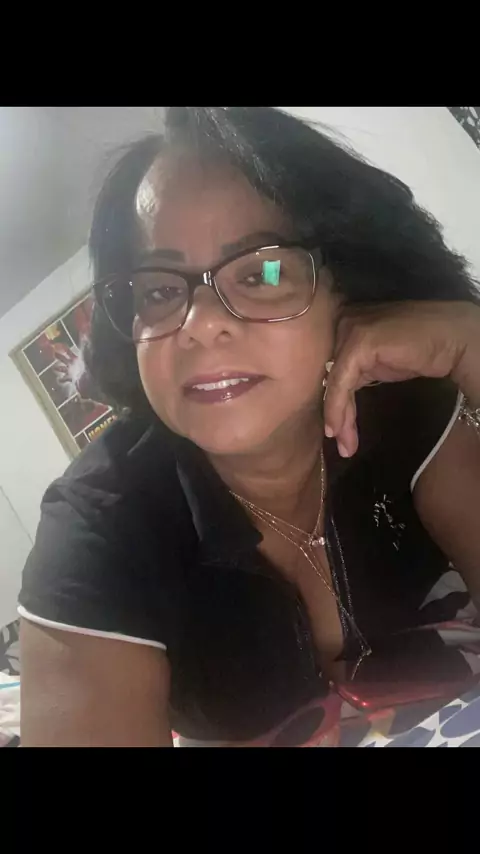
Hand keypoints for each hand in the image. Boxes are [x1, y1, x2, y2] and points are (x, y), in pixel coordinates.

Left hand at [323, 300, 479, 457]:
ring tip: (343, 445)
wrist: (453, 340)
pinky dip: (337, 407)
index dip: (332, 402)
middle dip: (335, 414)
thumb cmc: (421, 350)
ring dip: (338, 417)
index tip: (334, 432)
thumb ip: (357, 374)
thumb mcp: (380, 364)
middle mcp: (342, 322)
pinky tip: (337, 428)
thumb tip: (337, 403)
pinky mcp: (358, 343)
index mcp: (345, 325)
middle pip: (330, 376)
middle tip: (340, 445)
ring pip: (334, 382)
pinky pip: (341, 382)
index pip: (330, 368)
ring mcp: (350, 330)